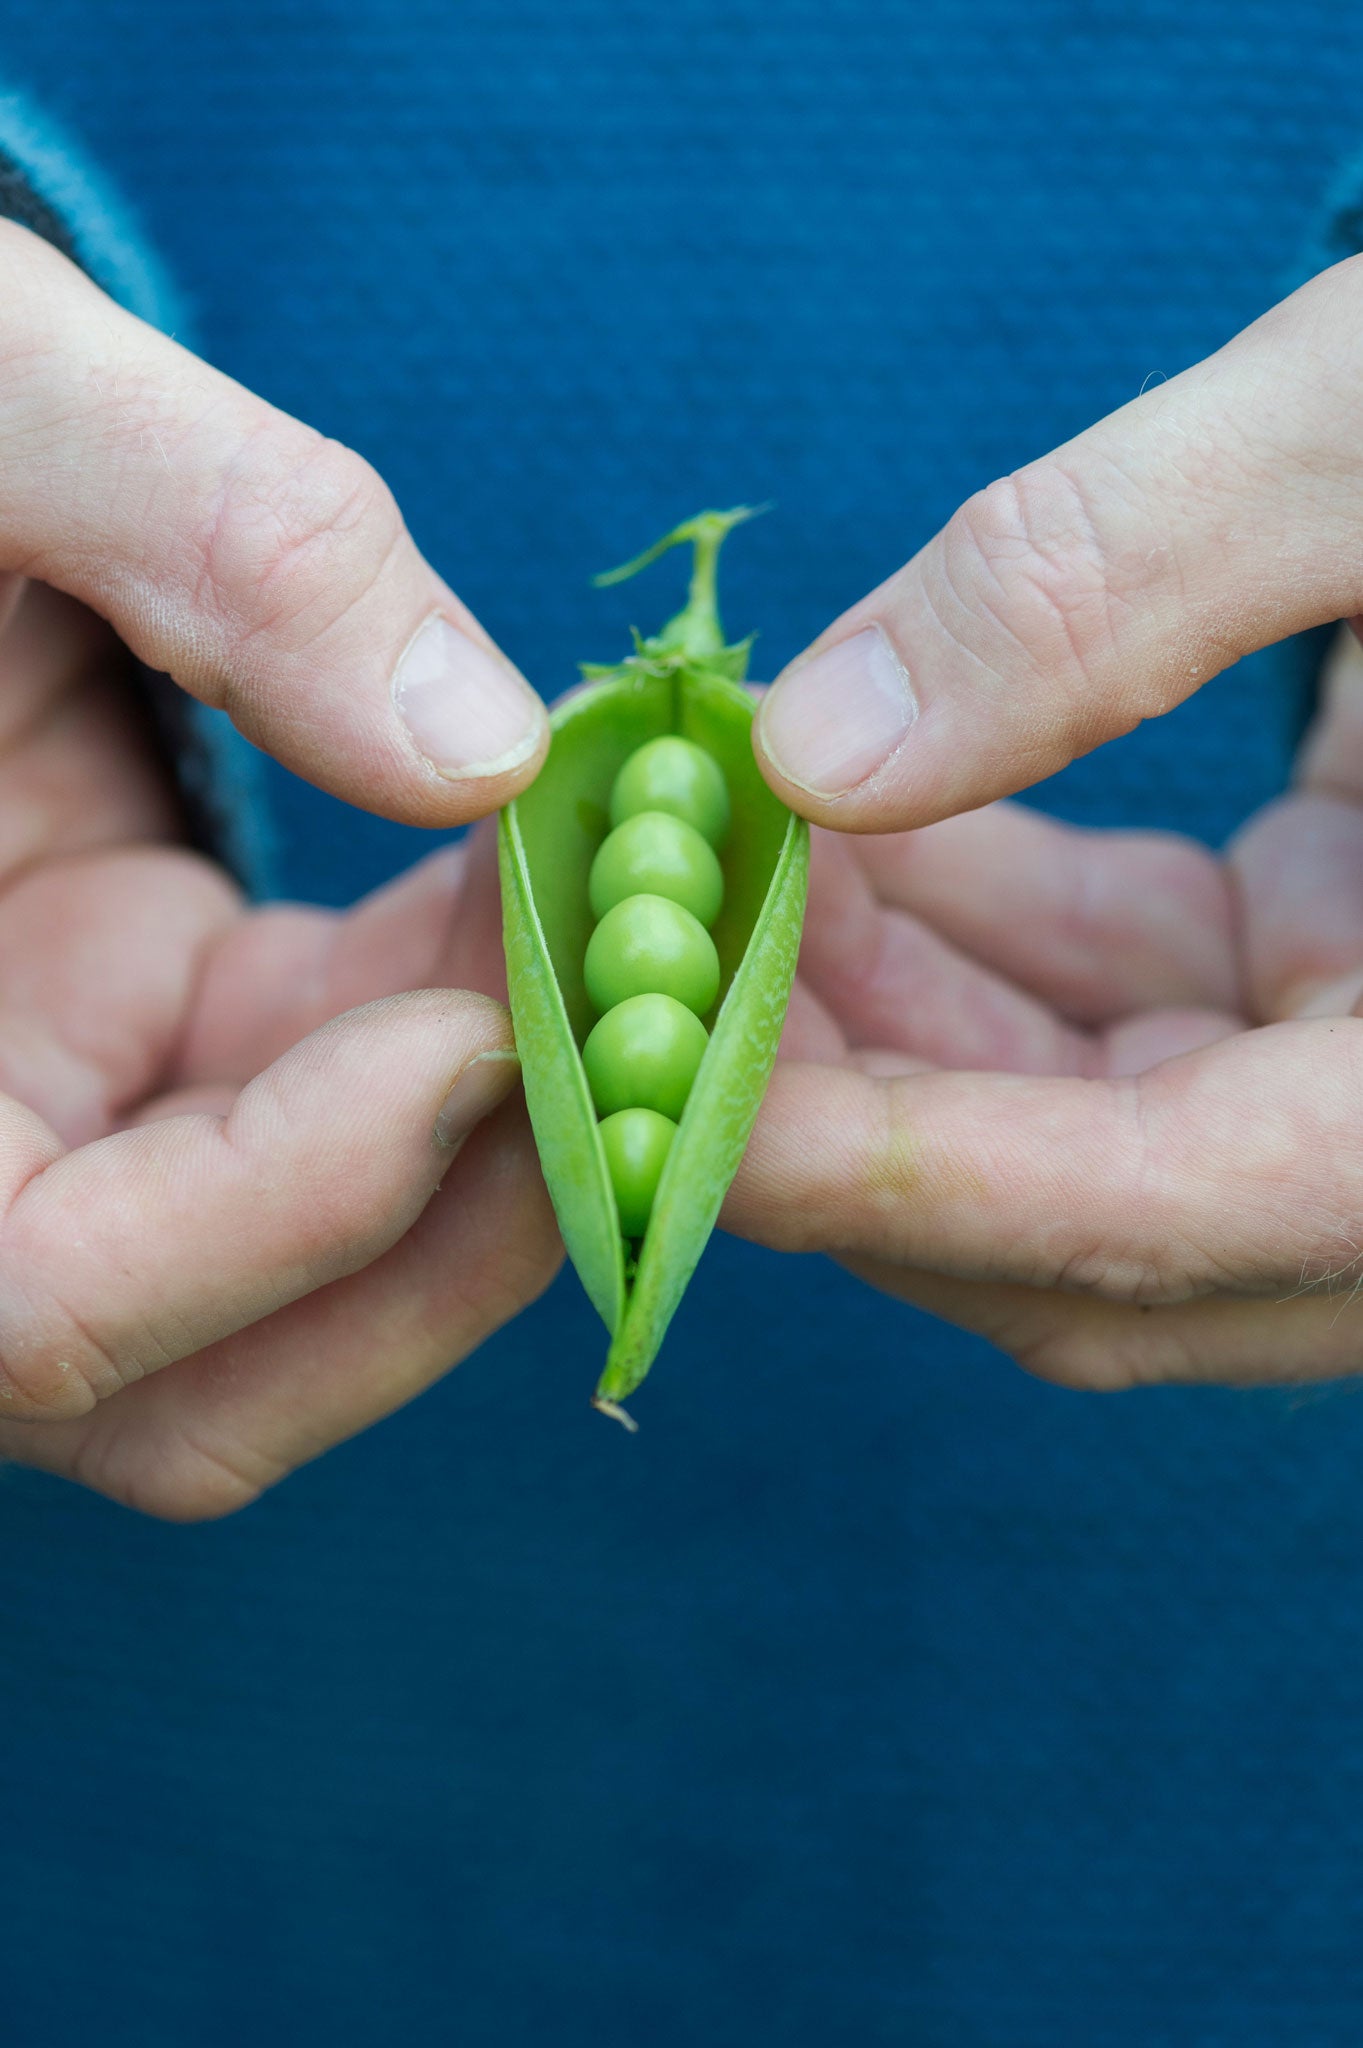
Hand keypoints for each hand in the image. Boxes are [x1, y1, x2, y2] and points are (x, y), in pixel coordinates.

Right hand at [0, 223, 559, 1514]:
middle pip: (197, 1382)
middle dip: (445, 1248)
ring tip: (645, 949)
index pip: (35, 1301)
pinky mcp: (163, 1019)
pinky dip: (476, 1022)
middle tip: (649, 1068)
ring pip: (308, 1272)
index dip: (269, 1222)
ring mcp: (67, 1097)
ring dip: (503, 1147)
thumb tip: (491, 753)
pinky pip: (347, 1096)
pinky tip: (571, 887)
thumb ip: (203, 537)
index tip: (474, 1046)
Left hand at [726, 256, 1362, 1387]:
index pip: (1186, 1216)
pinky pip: (1133, 1014)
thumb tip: (813, 748)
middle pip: (1110, 1236)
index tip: (678, 1116)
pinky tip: (846, 831)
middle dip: (859, 1124)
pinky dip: (983, 941)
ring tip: (711, 881)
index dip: (917, 1185)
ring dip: (891, 1025)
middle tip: (644, 992)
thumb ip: (1121, 580)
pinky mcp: (1342, 974)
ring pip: (1094, 1135)